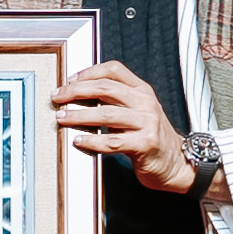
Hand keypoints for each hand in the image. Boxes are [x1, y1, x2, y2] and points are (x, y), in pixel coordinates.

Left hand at [53, 59, 197, 194]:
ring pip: (106, 114)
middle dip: (76, 91)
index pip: (114, 70)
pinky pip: (112, 142)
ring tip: (61, 118)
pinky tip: (78, 140)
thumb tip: (78, 92)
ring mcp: (147, 123)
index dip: (88, 72)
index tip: (69, 80)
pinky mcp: (145, 144)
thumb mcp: (137, 111)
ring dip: (79, 115)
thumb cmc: (148, 136)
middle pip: (105, 89)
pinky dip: (92, 141)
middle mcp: (146, 102)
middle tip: (57, 98)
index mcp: (142, 90)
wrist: (175, 163)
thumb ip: (115, 100)